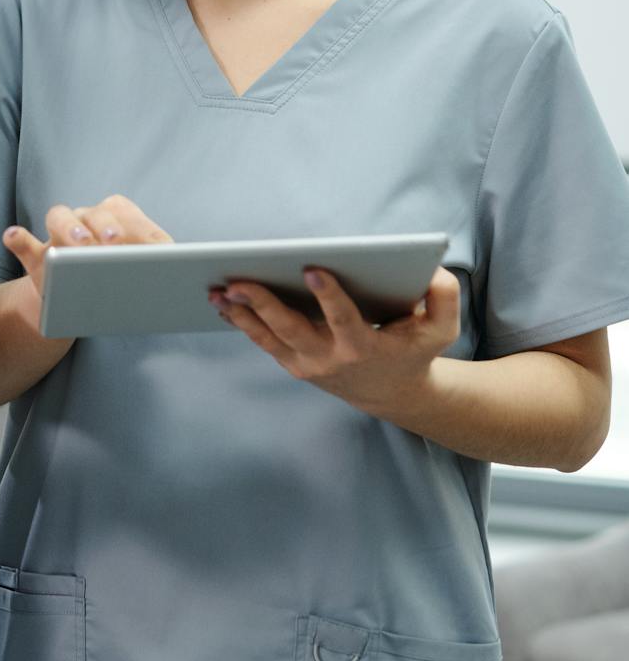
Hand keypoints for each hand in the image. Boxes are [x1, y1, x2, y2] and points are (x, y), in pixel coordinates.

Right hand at [2, 194, 173, 325]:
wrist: (77, 302)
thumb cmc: (114, 284)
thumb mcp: (136, 278)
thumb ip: (151, 265)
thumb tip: (175, 260)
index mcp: (113, 217)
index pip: (126, 214)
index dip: (138, 228)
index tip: (149, 245)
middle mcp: (85, 219)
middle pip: (93, 212)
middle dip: (104, 226)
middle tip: (112, 244)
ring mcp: (57, 234)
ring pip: (59, 216)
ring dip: (67, 227)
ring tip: (76, 244)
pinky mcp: (34, 252)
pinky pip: (21, 239)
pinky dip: (17, 237)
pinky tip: (14, 236)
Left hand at [209, 267, 461, 415]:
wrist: (392, 393)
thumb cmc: (415, 350)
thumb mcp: (442, 328)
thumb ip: (444, 297)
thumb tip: (431, 271)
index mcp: (364, 347)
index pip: (344, 320)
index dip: (329, 296)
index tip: (313, 267)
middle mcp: (330, 359)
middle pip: (292, 330)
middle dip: (264, 305)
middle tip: (238, 281)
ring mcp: (308, 364)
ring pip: (269, 339)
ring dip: (241, 315)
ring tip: (216, 289)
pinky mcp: (294, 363)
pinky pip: (263, 342)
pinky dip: (242, 322)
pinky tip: (222, 302)